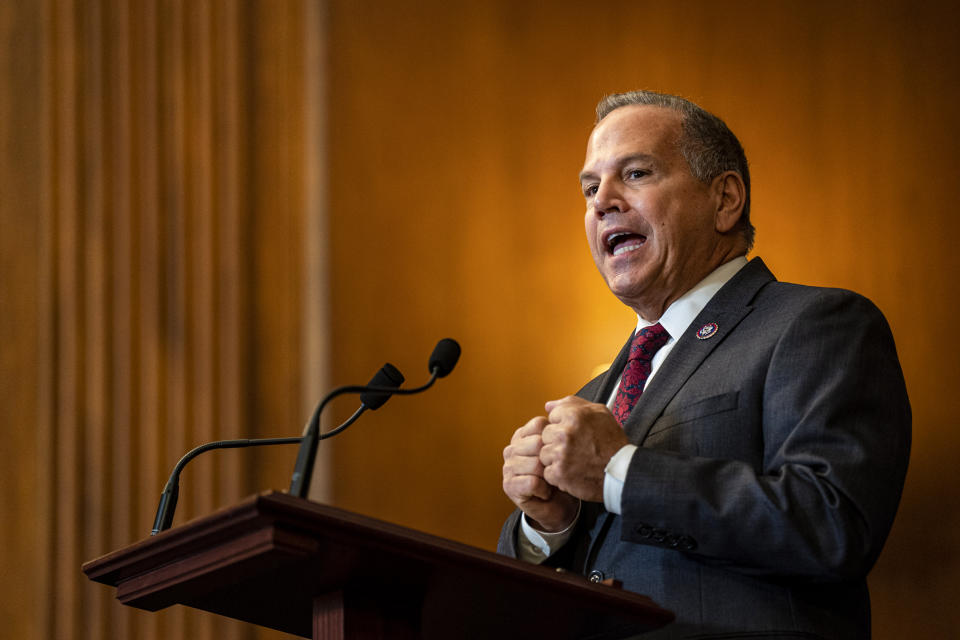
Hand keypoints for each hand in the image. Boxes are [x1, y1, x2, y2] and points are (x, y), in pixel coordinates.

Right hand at [502, 416, 578, 531]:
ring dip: (549, 476)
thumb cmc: (562, 474)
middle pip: (536, 444)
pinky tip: (547, 492)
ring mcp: (508, 467)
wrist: (559, 505)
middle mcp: (512, 449)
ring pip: (535, 464)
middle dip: (552, 459)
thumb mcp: (562, 447)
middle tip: (557, 469)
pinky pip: (533, 482)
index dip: (554, 437)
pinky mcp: (509, 486)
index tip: (562, 450)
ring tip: (552, 481)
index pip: (538, 425)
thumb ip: (558, 426)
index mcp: (522, 436)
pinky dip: (545, 489)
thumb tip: (552, 405)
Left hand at [539, 396, 628, 501]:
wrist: (621, 472)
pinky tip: (572, 471)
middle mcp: (565, 433)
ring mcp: (561, 454)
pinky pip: (547, 471)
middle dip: (557, 441)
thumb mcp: (600, 413)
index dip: (563, 424)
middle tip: (575, 448)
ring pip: (544, 453)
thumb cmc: (612, 443)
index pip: (552, 415)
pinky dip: (558, 474)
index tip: (575, 433)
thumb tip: (548, 405)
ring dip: (556, 458)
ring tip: (574, 460)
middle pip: (545, 434)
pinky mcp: (559, 473)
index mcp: (574, 416)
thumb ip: (572, 403)